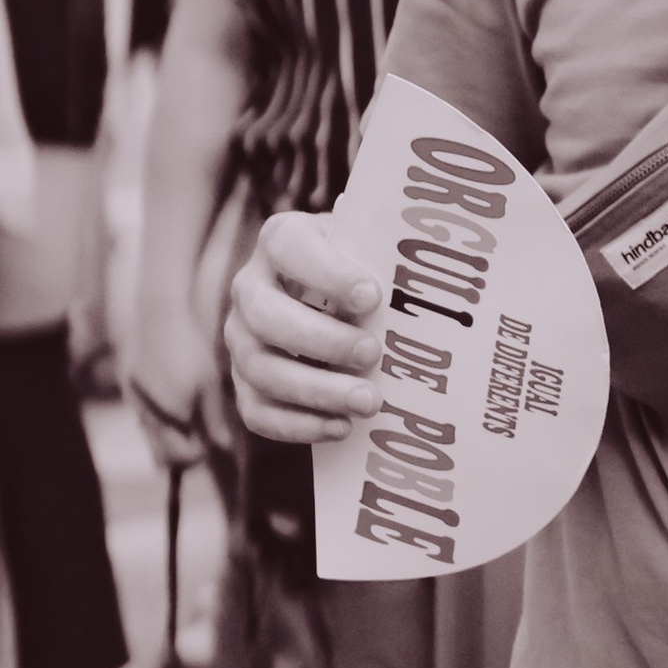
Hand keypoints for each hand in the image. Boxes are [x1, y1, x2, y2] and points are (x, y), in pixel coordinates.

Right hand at [124, 292, 220, 466]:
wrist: (157, 318)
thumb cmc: (188, 349)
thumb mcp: (209, 384)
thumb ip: (216, 420)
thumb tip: (226, 449)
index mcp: (170, 420)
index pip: (184, 458)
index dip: (201, 453)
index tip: (214, 440)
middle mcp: (147, 419)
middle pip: (164, 455)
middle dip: (184, 451)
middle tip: (203, 434)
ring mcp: (135, 407)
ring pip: (153, 438)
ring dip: (171, 437)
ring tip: (191, 416)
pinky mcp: (128, 393)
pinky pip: (144, 420)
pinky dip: (160, 421)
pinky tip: (175, 400)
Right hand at [225, 211, 384, 444]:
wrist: (332, 300)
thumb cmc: (360, 269)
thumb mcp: (369, 251)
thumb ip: (383, 262)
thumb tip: (427, 293)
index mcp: (280, 240)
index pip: (289, 247)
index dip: (327, 273)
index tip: (373, 296)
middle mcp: (249, 287)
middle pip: (266, 316)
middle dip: (322, 340)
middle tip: (373, 354)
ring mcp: (240, 337)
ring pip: (260, 368)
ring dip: (316, 390)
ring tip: (368, 401)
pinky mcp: (243, 382)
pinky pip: (256, 410)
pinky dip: (298, 425)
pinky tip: (341, 427)